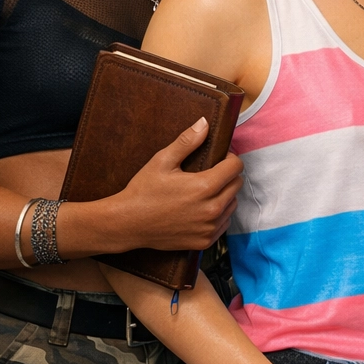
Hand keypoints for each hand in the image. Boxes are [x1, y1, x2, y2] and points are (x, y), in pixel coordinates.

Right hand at [100, 117, 243, 251]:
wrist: (127, 224)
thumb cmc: (143, 191)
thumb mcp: (162, 161)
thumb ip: (186, 141)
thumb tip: (205, 123)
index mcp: (204, 187)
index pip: (236, 167)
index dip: (229, 158)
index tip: (218, 158)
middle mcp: (212, 209)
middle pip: (237, 185)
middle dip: (227, 175)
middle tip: (209, 173)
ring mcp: (209, 227)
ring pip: (232, 204)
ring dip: (224, 195)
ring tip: (204, 191)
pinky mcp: (205, 241)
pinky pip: (224, 223)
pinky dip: (218, 215)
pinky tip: (201, 209)